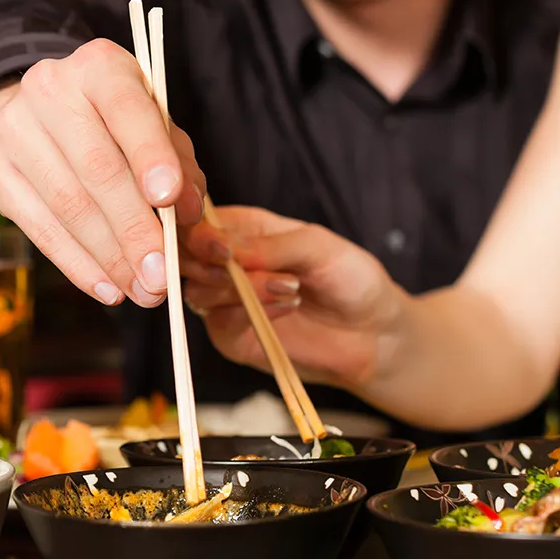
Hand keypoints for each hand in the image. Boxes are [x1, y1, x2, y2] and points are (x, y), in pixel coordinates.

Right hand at [0, 39, 205, 307]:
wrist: (38, 112)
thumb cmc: (112, 123)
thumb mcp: (154, 127)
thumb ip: (180, 168)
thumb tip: (188, 222)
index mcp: (99, 67)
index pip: (127, 109)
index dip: (150, 156)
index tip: (171, 200)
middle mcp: (49, 90)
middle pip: (96, 169)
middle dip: (133, 229)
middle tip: (162, 275)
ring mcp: (15, 131)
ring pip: (67, 205)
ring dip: (110, 257)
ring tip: (143, 291)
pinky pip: (39, 229)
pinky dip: (78, 265)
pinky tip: (108, 288)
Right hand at [180, 206, 401, 390]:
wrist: (375, 334)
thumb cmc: (351, 278)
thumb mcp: (318, 246)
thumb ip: (271, 245)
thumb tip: (225, 248)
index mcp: (243, 229)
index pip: (198, 222)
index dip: (198, 233)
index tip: (221, 248)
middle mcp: (227, 263)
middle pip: (184, 258)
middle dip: (209, 264)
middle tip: (246, 269)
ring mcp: (226, 301)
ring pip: (197, 291)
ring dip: (239, 289)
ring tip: (290, 287)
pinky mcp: (233, 336)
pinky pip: (219, 324)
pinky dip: (250, 314)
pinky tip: (286, 307)